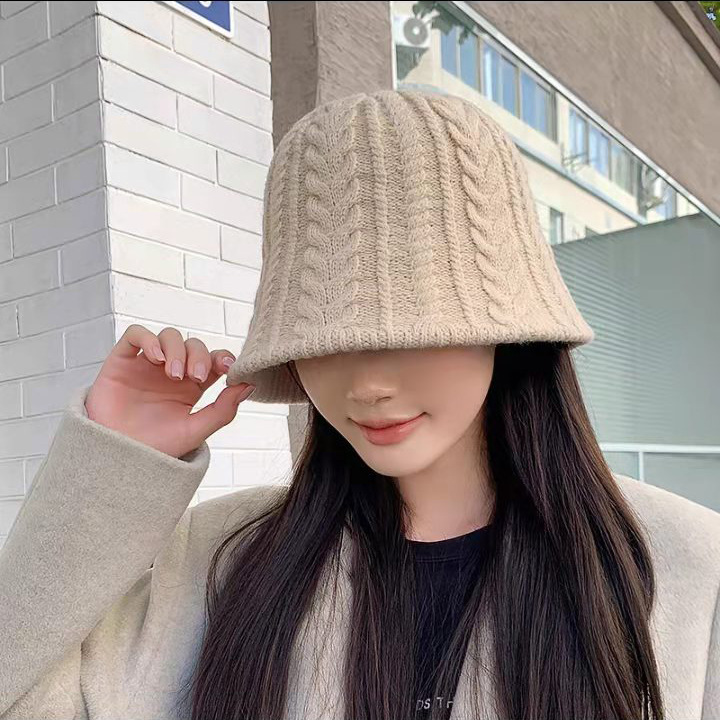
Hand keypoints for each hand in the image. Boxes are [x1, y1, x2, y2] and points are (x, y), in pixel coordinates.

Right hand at [84, 324, 254, 458]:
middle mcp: (172, 371)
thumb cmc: (156, 448)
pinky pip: (135, 334)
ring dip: (176, 349)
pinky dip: (149, 339)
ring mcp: (147, 364)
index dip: (223, 357)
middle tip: (195, 376)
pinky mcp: (122, 361)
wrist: (117, 460)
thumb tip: (249, 384)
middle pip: (194, 345)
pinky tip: (156, 358)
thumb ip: (223, 410)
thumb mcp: (196, 431)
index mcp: (193, 386)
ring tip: (173, 373)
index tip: (229, 367)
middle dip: (199, 356)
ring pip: (169, 336)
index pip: (214, 359)